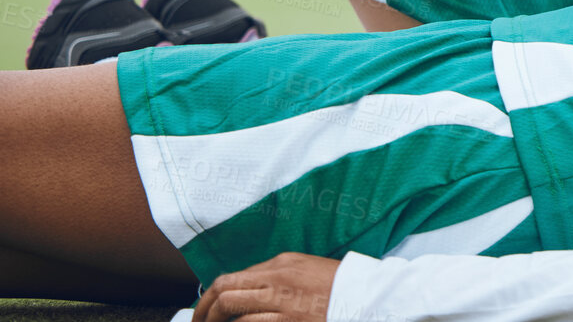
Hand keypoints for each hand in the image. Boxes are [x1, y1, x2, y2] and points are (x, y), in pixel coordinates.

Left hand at [192, 252, 339, 321]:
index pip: (231, 278)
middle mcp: (277, 280)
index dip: (210, 297)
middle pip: (224, 292)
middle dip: (203, 312)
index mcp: (280, 264)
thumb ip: (274, 276)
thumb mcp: (304, 269)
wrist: (365, 296)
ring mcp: (281, 303)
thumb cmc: (337, 285)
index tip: (204, 310)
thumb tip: (246, 289)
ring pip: (232, 312)